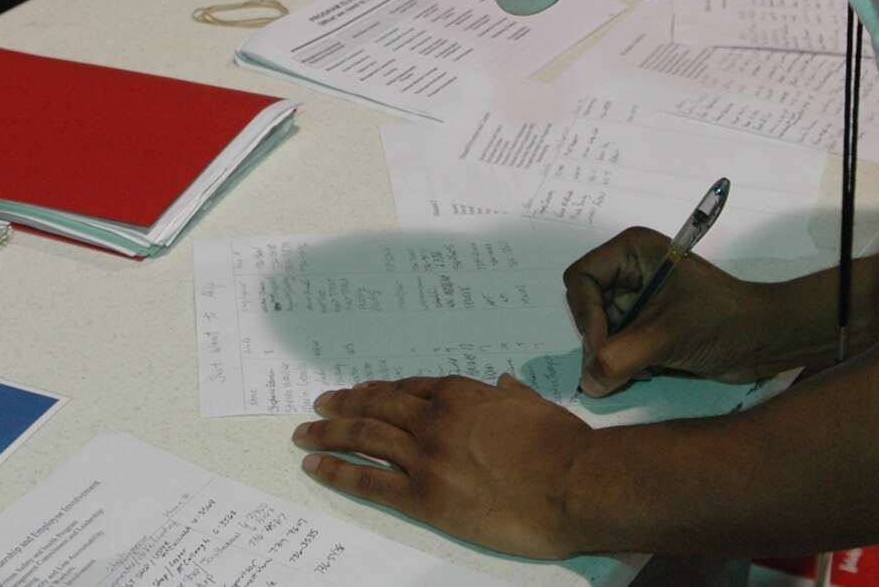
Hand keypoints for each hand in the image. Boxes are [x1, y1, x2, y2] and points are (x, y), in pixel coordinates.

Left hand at [293, 374, 592, 559]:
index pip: (408, 389)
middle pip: (376, 406)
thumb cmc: (563, 446)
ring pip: (363, 437)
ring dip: (329, 433)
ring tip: (305, 433)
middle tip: (321, 404)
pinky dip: (337, 470)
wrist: (573, 484)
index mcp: (461, 394)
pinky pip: (368, 480)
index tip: (361, 392)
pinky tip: (316, 466)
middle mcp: (434, 419)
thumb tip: (504, 382)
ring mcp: (425, 457)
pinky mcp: (422, 496)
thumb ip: (512, 395)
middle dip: (344, 404)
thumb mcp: (535, 407)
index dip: (379, 390)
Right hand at [562, 228, 784, 396]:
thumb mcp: (668, 336)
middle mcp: (630, 271)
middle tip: (621, 363)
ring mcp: (638, 299)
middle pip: (585, 308)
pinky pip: (616, 346)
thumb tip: (586, 383)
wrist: (766, 340)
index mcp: (633, 252)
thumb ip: (621, 358)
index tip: (602, 348)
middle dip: (601, 339)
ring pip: (599, 332)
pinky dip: (626, 364)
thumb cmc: (725, 322)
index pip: (580, 279)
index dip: (585, 314)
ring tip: (644, 366)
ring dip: (614, 355)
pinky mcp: (647, 325)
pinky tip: (652, 369)